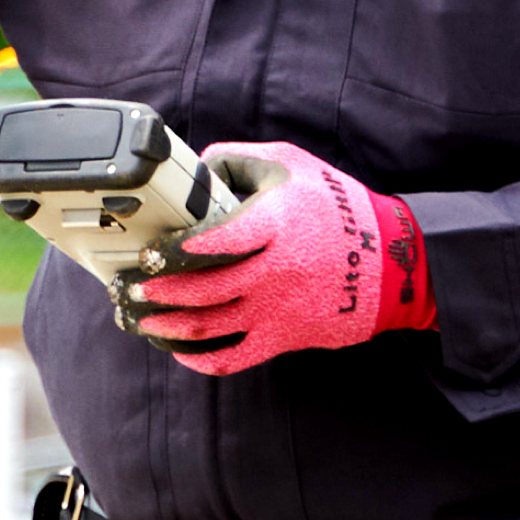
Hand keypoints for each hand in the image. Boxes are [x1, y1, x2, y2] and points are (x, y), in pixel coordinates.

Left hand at [128, 140, 433, 376]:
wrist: (393, 262)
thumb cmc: (335, 207)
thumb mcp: (289, 164)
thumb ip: (235, 161)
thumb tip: (193, 171)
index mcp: (273, 223)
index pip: (211, 242)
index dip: (171, 250)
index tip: (148, 250)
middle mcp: (273, 270)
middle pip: (198, 289)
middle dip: (151, 290)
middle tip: (126, 285)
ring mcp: (277, 309)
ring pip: (205, 327)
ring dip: (162, 325)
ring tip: (136, 317)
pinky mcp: (284, 338)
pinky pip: (231, 358)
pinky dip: (196, 358)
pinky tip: (175, 348)